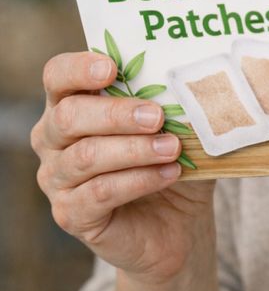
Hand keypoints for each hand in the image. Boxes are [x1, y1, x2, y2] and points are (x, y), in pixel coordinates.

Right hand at [30, 51, 215, 284]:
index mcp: (69, 102)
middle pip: (68, 116)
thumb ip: (172, 98)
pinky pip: (100, 192)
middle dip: (116, 113)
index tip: (113, 69)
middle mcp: (52, 139)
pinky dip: (139, 180)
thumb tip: (195, 78)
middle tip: (157, 116)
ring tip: (173, 147)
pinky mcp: (70, 214)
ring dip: (135, 149)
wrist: (175, 222)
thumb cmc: (168, 158)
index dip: (79, 68)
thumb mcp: (172, 122)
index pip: (57, 75)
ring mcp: (56, 179)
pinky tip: (169, 173)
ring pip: (86, 156)